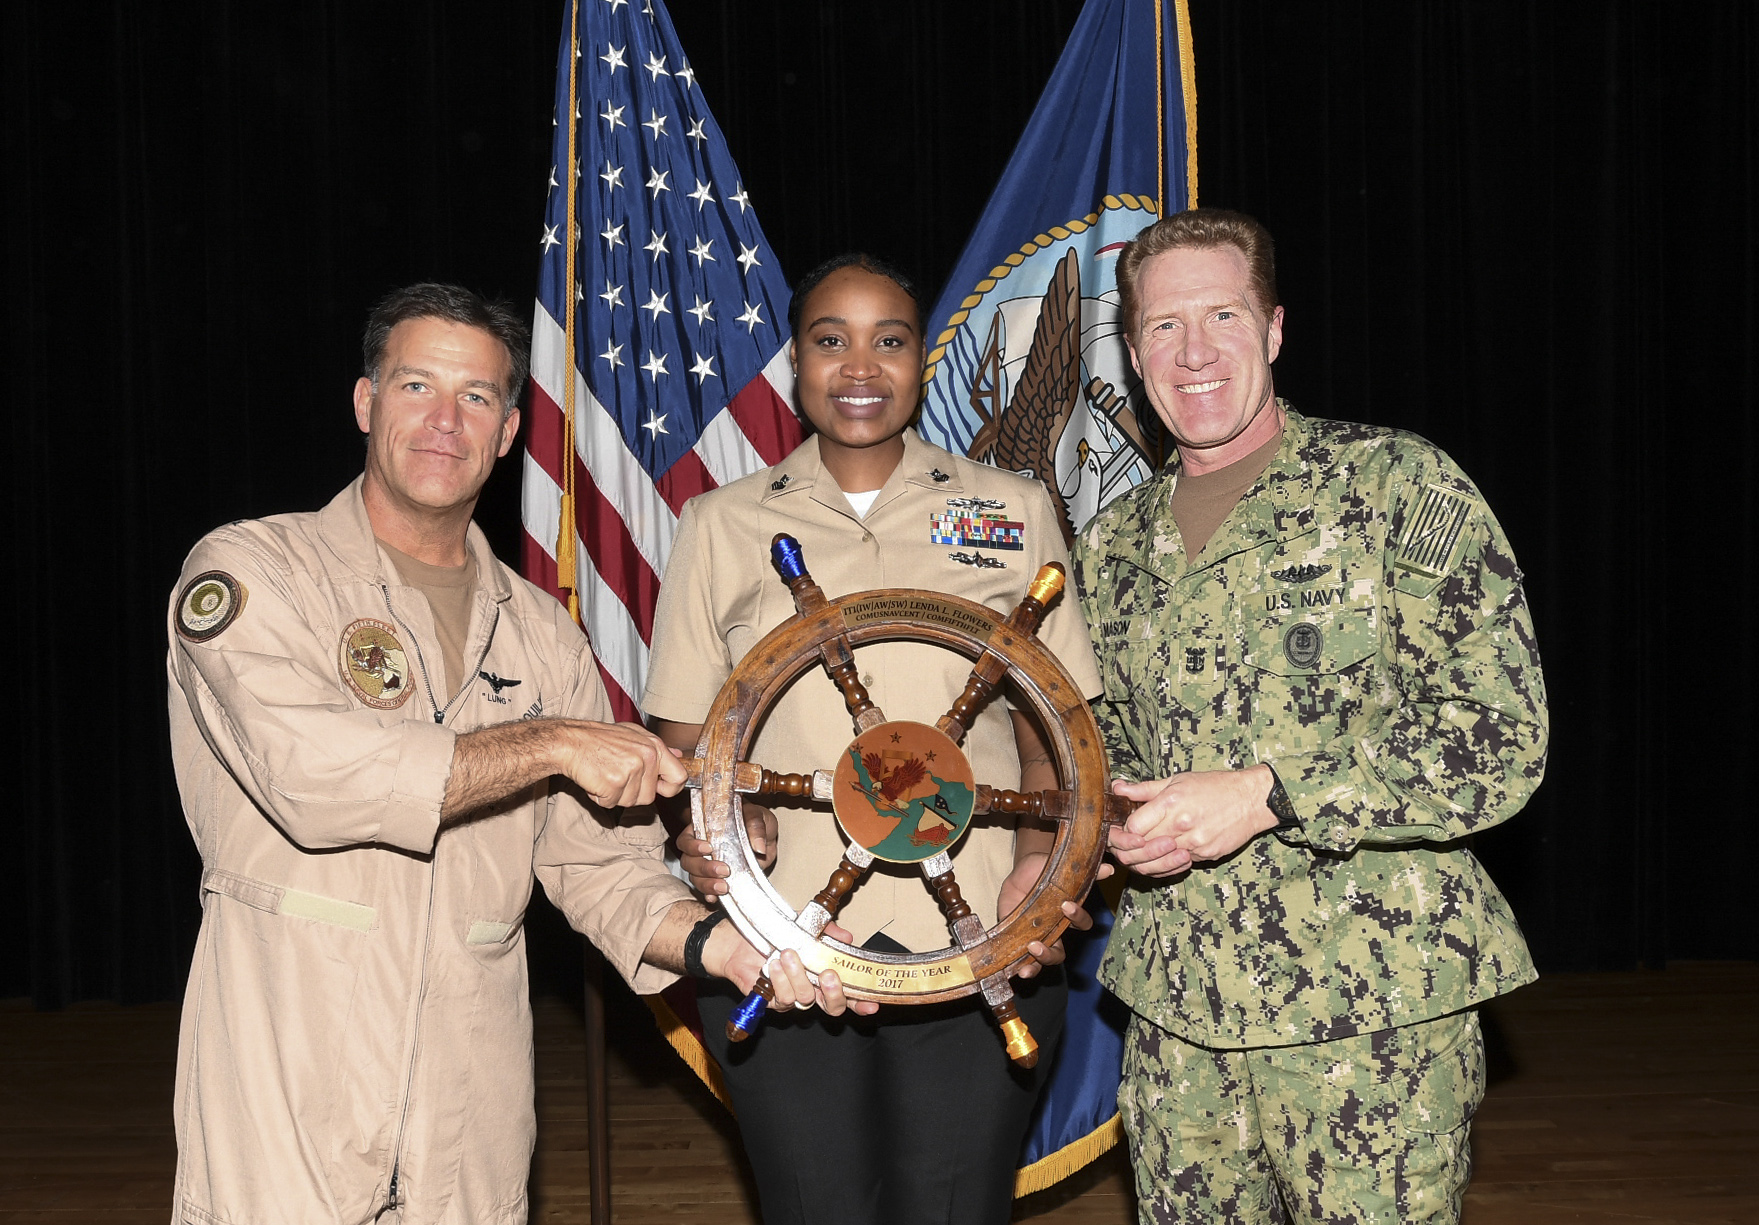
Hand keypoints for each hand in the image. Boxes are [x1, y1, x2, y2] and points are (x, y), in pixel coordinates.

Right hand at [554, 721, 689, 808]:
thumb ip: (657, 748)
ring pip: (631, 802)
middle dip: (633, 793)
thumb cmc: (600, 739)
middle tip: (618, 776)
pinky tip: (597, 781)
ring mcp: (631, 771)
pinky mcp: (614, 784)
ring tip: (606, 775)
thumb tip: (679, 755)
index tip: (658, 789)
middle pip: (650, 797)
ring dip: (616, 796)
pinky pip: (612, 804)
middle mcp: (646, 758)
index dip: (671, 788)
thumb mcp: (634, 735)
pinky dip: (601, 798)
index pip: (679, 777)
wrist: (570, 742)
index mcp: (655, 747)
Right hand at [676, 800, 775, 894]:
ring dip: (706, 884)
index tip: (708, 848)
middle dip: (703, 868)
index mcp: (704, 828)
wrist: (766, 837)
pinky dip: (710, 895)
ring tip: (723, 887)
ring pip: (695, 878)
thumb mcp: (758, 816)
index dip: (691, 845)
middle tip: (723, 870)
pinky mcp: (717, 879)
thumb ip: (756, 826)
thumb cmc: (755, 821)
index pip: (686, 839)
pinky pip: (707, 890)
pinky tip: (716, 898)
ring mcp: (707, 865)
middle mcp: (701, 848)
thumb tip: (758, 847)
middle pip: (688, 861)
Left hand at [702, 919, 877, 1016]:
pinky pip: (782, 998)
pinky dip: (779, 980)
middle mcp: (811, 990)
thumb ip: (828, 932)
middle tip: (828, 975)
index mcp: (824, 973)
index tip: (872, 1004)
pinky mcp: (772, 1001)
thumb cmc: (773, 933)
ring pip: (805, 999)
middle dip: (834, 993)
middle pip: (833, 1007)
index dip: (861, 1001)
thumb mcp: (805, 925)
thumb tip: (848, 937)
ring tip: (788, 954)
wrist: (736, 940)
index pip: (848, 992)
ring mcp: (792, 997)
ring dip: (798, 976)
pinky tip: (772, 965)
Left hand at [996, 851, 1113, 977]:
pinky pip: (1021, 959)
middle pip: (1058, 953)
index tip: (1067, 905)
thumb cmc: (1044, 872)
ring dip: (1034, 965)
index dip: (1077, 917)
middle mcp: (1052, 931)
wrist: (1020, 873)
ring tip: (1025, 966)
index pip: (1080, 924)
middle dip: (1049, 953)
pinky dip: (1019, 967)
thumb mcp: (1061, 868)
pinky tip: (1015, 970)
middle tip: (1036, 945)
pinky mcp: (1017, 939)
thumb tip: (1108, 869)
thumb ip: (1083, 872)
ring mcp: (1035, 937)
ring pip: (1039, 961)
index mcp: (1067, 916)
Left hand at [1108, 766, 1277, 875]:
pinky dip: (1170, 861)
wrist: (1251, 799)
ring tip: (1148, 851)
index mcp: (1170, 802)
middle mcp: (1181, 824)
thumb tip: (1118, 788)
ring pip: (1159, 860)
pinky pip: (1179, 864)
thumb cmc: (1214, 786)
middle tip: (1132, 844)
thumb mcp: (1177, 780)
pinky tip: (1169, 854)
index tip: (1127, 828)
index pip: (1134, 827)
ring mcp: (1195, 842)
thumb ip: (1145, 789)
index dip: (1126, 830)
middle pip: (1143, 846)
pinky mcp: (1206, 855)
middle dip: (1133, 847)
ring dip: (1150, 858)